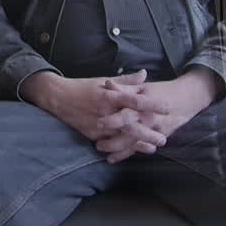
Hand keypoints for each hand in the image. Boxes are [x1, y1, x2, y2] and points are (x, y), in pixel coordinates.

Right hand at [19, 70, 169, 143]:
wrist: (58, 98)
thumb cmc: (83, 87)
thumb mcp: (103, 81)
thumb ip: (126, 81)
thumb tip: (145, 74)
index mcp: (109, 95)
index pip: (135, 100)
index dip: (152, 104)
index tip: (167, 107)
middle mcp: (105, 111)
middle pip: (131, 124)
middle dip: (148, 132)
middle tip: (164, 138)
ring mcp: (98, 125)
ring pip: (121, 137)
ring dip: (138, 144)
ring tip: (152, 148)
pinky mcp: (92, 135)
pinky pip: (109, 144)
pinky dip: (122, 148)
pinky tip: (133, 151)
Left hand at [93, 69, 217, 162]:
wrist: (187, 99)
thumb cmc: (162, 91)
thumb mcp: (143, 87)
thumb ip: (125, 87)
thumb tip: (107, 85)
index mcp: (145, 105)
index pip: (128, 113)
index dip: (114, 119)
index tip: (99, 123)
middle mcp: (150, 120)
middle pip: (131, 133)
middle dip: (114, 140)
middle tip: (98, 144)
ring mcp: (155, 131)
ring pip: (135, 143)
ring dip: (118, 150)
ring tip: (101, 151)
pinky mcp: (158, 137)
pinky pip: (141, 148)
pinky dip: (127, 154)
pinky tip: (113, 159)